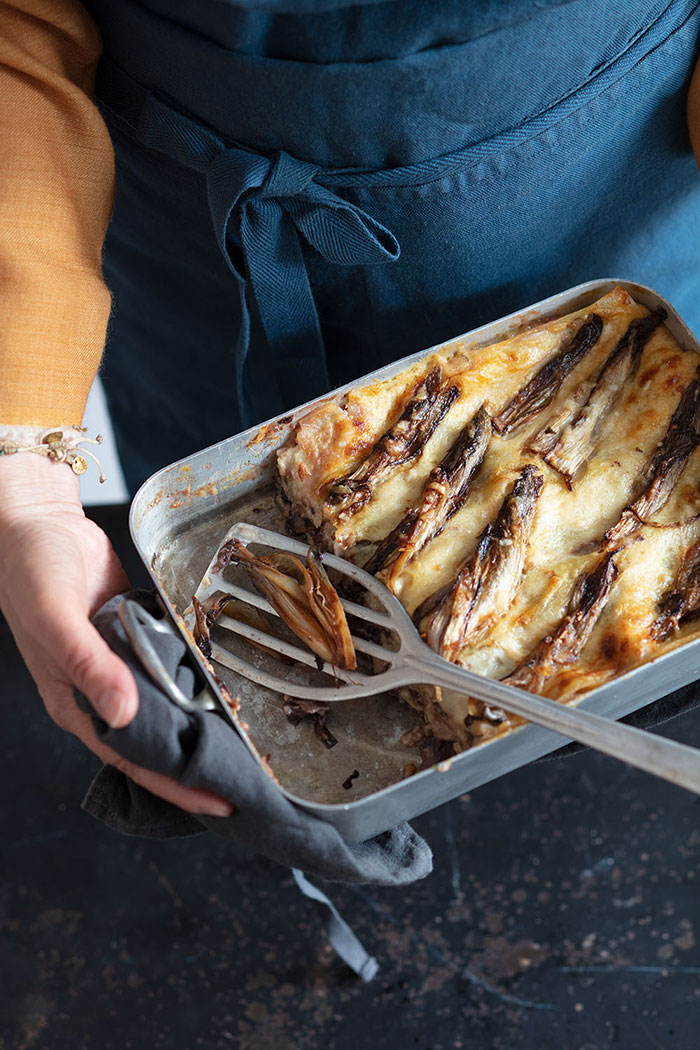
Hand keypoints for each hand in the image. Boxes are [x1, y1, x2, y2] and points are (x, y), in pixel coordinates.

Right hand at [0, 453, 231, 817]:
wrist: (39, 526)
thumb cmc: (33, 575)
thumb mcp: (57, 623)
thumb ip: (90, 667)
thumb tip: (125, 714)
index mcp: (80, 705)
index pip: (136, 760)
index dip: (177, 786)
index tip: (220, 803)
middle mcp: (105, 691)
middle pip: (160, 739)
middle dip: (200, 762)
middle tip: (250, 776)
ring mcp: (124, 664)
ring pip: (170, 702)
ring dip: (204, 720)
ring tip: (251, 739)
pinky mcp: (139, 636)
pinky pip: (172, 663)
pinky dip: (197, 675)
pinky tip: (229, 683)